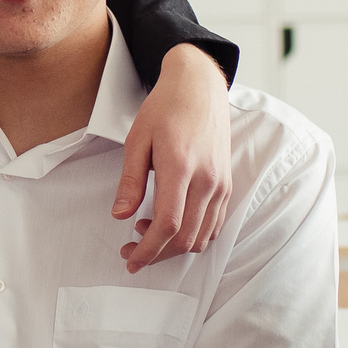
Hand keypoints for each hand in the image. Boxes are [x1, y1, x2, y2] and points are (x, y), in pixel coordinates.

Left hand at [115, 44, 233, 268]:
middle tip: (131, 250)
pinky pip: (214, 225)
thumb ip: (130, 181)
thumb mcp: (137, 140)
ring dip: (174, 246)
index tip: (130, 259)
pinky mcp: (227, 184)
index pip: (167, 225)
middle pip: (185, 238)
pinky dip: (194, 236)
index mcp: (180, 167)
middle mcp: (207, 180)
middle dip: (156, 254)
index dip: (148, 250)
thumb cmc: (166, 109)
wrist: (200, 88)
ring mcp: (221, 184)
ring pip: (202, 236)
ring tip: (147, 231)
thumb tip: (120, 215)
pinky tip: (173, 225)